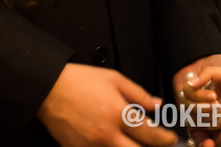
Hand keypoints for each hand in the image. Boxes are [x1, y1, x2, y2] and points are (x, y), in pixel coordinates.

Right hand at [37, 63, 175, 146]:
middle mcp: (107, 134)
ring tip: (133, 142)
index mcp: (118, 114)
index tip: (170, 139)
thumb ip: (138, 94)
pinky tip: (115, 143)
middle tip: (157, 145)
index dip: (164, 139)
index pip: (149, 134)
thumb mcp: (115, 79)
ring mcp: (91, 146)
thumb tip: (156, 105)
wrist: (50, 89)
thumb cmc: (81, 81)